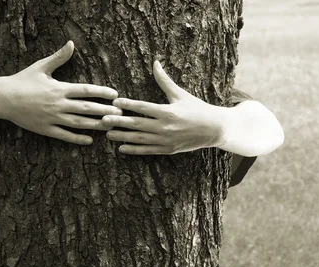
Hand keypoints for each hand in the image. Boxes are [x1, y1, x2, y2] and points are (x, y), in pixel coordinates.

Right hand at [0, 41, 121, 144]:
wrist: (3, 98)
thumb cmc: (22, 81)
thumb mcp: (41, 67)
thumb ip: (59, 57)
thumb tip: (71, 44)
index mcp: (59, 88)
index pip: (86, 91)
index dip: (102, 93)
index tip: (114, 95)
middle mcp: (58, 104)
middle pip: (87, 109)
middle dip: (105, 111)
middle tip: (120, 113)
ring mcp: (52, 118)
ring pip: (79, 124)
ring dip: (96, 125)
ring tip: (110, 126)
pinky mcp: (46, 129)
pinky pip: (65, 136)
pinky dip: (78, 139)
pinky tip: (90, 140)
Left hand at [102, 60, 227, 154]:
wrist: (214, 129)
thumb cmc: (197, 109)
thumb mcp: (181, 94)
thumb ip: (165, 81)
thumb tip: (155, 63)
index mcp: (167, 111)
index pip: (143, 107)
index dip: (128, 105)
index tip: (114, 102)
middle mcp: (165, 126)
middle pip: (137, 124)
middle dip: (119, 122)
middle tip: (103, 120)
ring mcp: (166, 140)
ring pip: (139, 139)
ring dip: (123, 136)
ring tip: (108, 134)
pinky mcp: (168, 149)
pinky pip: (147, 150)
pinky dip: (134, 150)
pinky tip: (122, 148)